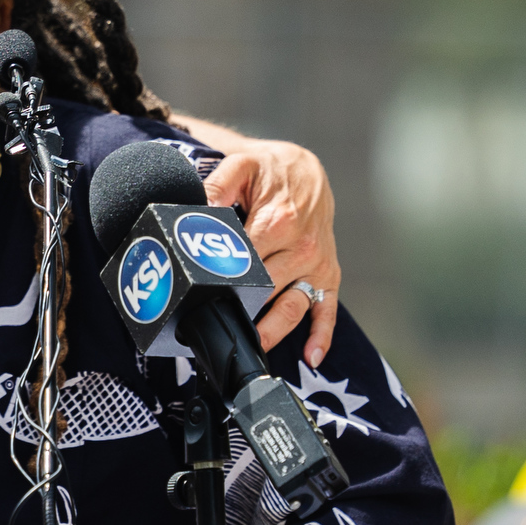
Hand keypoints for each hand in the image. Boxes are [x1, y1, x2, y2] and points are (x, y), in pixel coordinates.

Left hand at [203, 140, 341, 365]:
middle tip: (215, 331)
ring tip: (251, 349)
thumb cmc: (270, 172)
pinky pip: (328, 309)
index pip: (244, 264)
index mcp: (278, 222)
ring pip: (293, 307)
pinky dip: (321, 335)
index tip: (201, 303)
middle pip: (266, 292)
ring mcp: (317, 265)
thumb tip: (196, 208)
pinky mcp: (329, 275)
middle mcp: (301, 248)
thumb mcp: (242, 167)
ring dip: (273, 332)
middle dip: (241, 312)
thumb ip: (217, 186)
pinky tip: (311, 357)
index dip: (221, 285)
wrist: (307, 171)